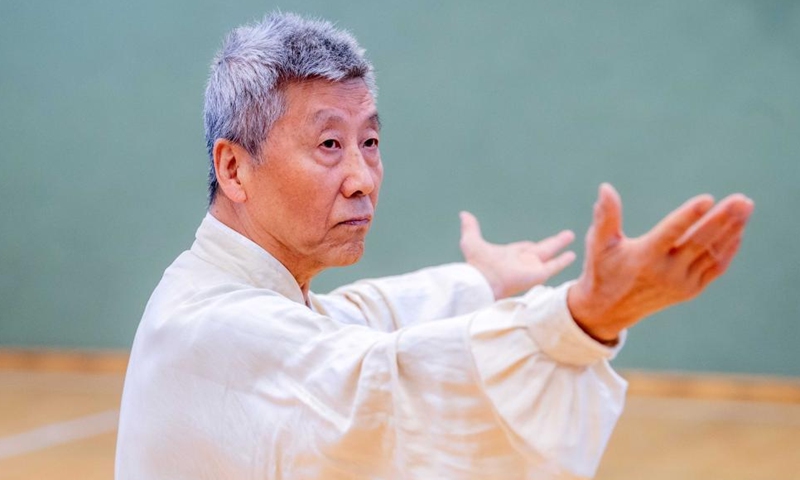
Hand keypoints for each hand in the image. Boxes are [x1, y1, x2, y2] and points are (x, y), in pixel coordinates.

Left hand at [459, 211, 575, 299]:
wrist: (483, 281)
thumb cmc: (476, 264)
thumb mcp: (471, 241)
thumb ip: (471, 228)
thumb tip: (463, 214)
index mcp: (510, 255)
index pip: (525, 248)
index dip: (530, 245)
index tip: (537, 243)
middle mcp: (523, 261)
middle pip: (542, 249)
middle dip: (553, 243)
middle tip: (567, 235)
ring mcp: (532, 267)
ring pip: (550, 255)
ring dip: (560, 247)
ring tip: (572, 238)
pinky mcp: (538, 275)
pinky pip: (554, 266)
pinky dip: (563, 260)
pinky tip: (572, 255)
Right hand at [567, 183, 753, 341]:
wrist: (608, 310)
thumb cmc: (602, 269)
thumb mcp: (598, 244)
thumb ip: (605, 216)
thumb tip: (605, 187)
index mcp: (643, 258)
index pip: (670, 233)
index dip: (688, 216)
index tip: (707, 199)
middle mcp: (665, 273)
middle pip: (700, 242)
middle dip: (723, 219)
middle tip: (741, 199)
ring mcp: (680, 283)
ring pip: (712, 254)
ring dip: (731, 230)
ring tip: (745, 207)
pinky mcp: (690, 291)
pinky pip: (715, 268)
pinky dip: (728, 249)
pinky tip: (738, 230)